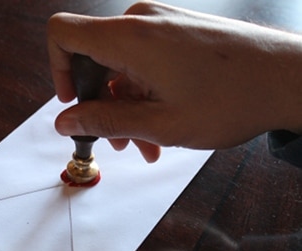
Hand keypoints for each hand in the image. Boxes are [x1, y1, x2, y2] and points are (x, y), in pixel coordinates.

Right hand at [47, 1, 301, 161]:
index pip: (63, 34)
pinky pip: (143, 60)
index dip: (58, 70)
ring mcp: (161, 23)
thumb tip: (64, 122)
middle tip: (119, 142)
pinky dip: (144, 93)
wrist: (290, 78)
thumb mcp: (158, 123)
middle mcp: (141, 21)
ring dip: (126, 107)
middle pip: (93, 58)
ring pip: (120, 66)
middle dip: (100, 104)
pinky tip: (161, 126)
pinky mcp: (177, 31)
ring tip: (148, 144)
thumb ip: (103, 121)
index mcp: (129, 37)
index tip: (73, 103)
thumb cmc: (232, 99)